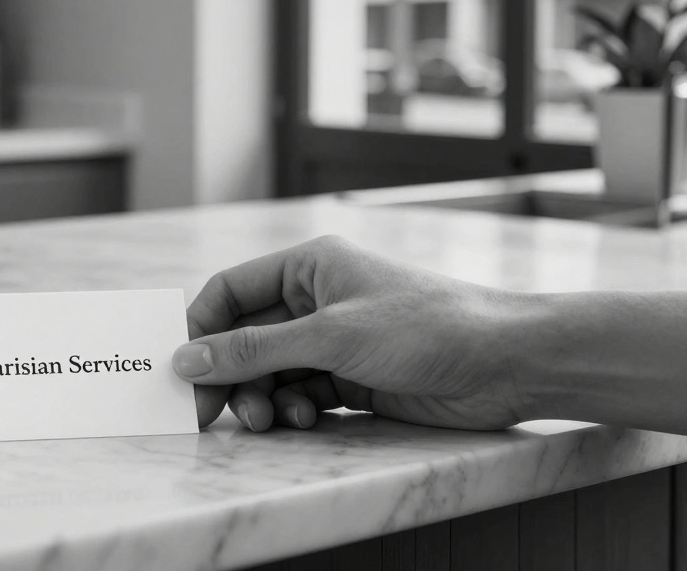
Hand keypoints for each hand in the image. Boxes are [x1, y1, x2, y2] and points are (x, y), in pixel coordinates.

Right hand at [174, 236, 534, 431]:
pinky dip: (292, 409)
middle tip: (208, 414)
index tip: (179, 369)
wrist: (506, 363)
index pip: (230, 292)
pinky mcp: (351, 378)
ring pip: (269, 371)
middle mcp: (315, 300)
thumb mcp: (330, 336)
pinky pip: (299, 393)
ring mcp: (333, 340)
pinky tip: (303, 418)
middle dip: (227, 374)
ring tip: (266, 420)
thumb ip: (254, 350)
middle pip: (245, 338)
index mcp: (308, 266)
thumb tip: (187, 359)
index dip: (200, 328)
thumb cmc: (425, 326)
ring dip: (260, 397)